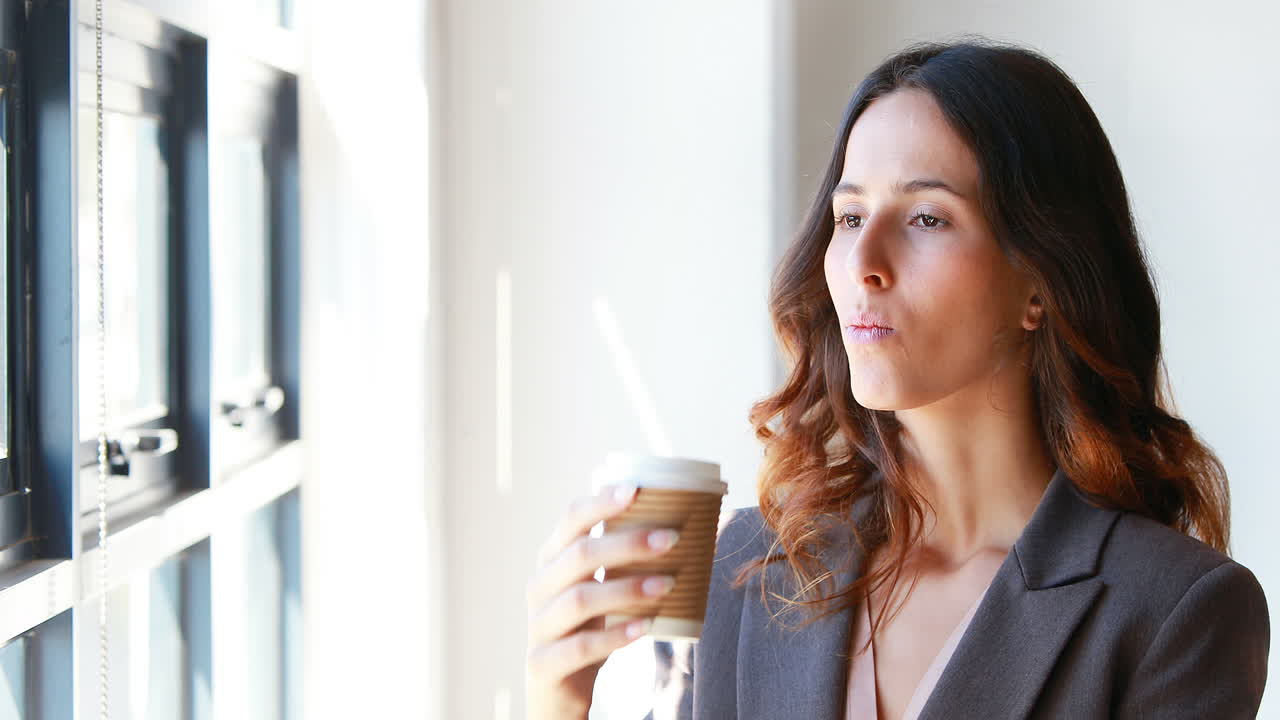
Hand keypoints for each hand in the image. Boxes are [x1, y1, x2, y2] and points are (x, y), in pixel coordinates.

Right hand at [524, 484, 680, 719]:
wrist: (558, 691)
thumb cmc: (588, 629)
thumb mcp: (600, 591)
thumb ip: (624, 564)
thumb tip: (687, 528)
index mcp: (551, 560)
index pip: (569, 520)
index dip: (600, 502)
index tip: (637, 491)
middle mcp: (539, 587)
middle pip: (579, 556)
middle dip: (627, 543)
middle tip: (672, 538)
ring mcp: (538, 626)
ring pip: (579, 599)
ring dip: (627, 588)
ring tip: (667, 584)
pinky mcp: (543, 664)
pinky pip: (580, 646)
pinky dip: (614, 636)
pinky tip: (644, 628)